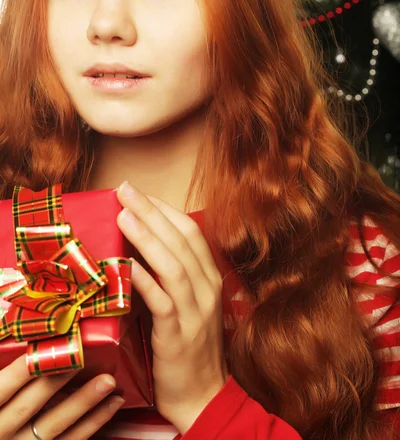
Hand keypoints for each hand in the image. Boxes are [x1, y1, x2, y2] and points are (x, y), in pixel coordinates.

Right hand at [0, 355, 123, 438]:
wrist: (5, 437)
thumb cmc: (2, 406)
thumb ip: (5, 372)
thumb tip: (28, 341)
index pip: (3, 387)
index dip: (24, 369)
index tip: (46, 347)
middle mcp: (2, 430)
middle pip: (29, 406)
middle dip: (56, 381)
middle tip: (82, 358)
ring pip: (54, 425)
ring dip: (84, 401)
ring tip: (108, 380)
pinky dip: (94, 422)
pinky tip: (113, 403)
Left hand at [116, 181, 228, 433]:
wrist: (203, 395)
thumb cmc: (190, 345)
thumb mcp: (189, 303)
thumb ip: (173, 275)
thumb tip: (140, 248)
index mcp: (210, 277)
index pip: (190, 232)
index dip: (164, 210)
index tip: (141, 193)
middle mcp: (207, 288)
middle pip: (180, 240)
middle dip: (152, 211)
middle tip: (125, 189)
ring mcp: (195, 311)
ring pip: (172, 265)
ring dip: (147, 237)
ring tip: (123, 214)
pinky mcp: (178, 334)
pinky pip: (162, 301)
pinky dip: (144, 279)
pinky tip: (127, 264)